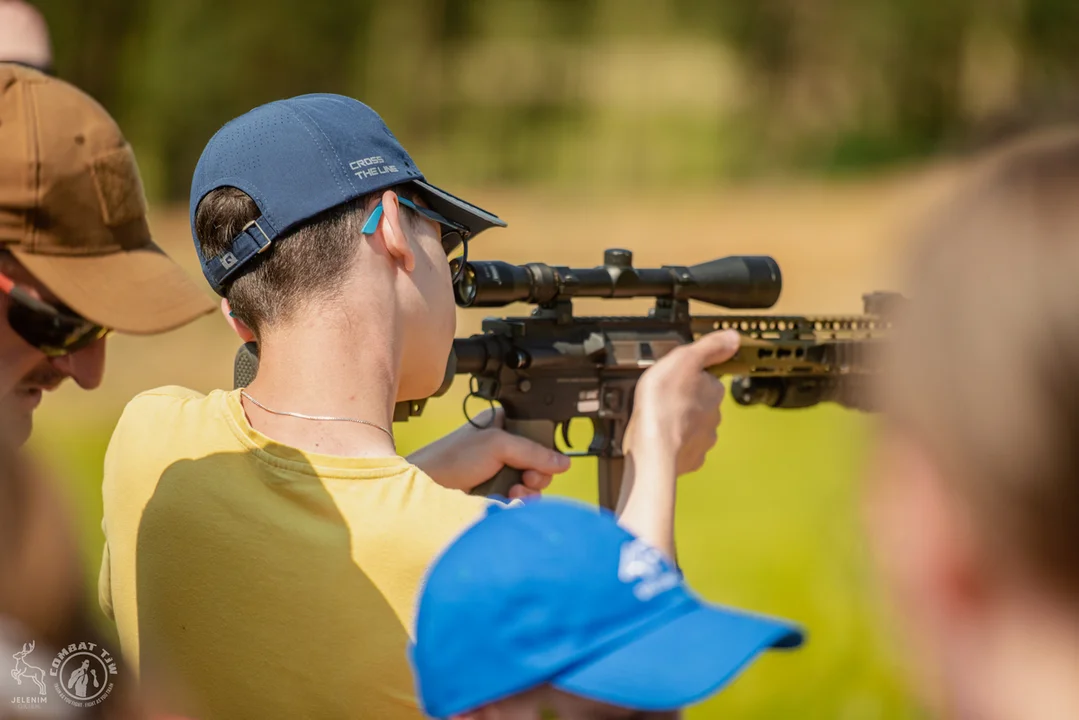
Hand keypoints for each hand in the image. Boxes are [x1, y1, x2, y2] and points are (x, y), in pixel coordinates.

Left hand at [407, 408, 570, 498]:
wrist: (425, 487)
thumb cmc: (451, 458)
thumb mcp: (497, 445)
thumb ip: (532, 451)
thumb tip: (564, 462)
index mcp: (504, 425)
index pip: (539, 436)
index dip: (545, 450)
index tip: (541, 461)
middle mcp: (504, 447)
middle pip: (540, 462)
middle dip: (537, 473)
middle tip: (527, 478)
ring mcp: (500, 471)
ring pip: (532, 483)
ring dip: (529, 489)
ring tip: (513, 490)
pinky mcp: (496, 493)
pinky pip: (520, 498)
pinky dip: (519, 501)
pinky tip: (509, 500)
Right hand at [624, 329, 739, 476]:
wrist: (653, 449)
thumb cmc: (663, 404)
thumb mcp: (683, 359)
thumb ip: (709, 347)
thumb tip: (734, 337)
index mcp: (714, 391)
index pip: (708, 378)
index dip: (690, 376)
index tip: (675, 377)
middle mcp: (714, 416)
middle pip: (701, 403)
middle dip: (686, 400)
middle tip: (664, 398)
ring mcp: (703, 440)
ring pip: (694, 427)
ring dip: (681, 423)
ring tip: (660, 419)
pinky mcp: (690, 459)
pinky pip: (684, 448)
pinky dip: (675, 444)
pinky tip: (661, 439)